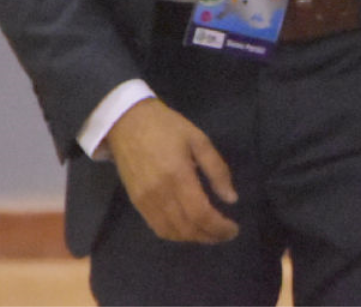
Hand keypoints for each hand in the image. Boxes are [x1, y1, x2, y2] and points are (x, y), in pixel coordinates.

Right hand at [103, 97, 240, 243]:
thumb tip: (231, 199)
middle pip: (187, 228)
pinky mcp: (136, 202)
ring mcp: (145, 201)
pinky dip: (175, 234)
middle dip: (209, 236)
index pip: (201, 214)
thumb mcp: (199, 140)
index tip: (233, 229)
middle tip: (225, 234)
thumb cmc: (167, 127)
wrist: (127, 122)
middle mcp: (160, 194)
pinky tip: (188, 228)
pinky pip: (157, 227)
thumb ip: (217, 170)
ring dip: (193, 238)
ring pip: (171, 232)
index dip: (219, 227)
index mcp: (178, 176)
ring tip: (210, 233)